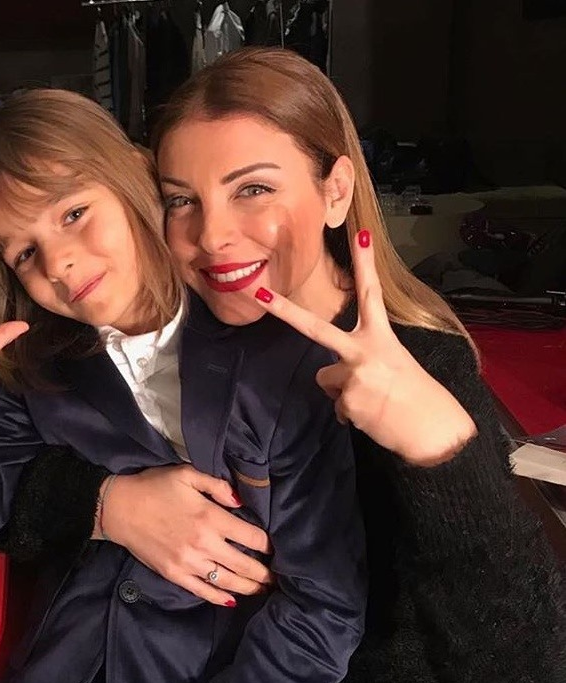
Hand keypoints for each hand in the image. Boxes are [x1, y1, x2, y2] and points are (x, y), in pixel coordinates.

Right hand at [101, 464, 273, 606]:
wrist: (120, 508)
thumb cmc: (155, 487)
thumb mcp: (187, 474)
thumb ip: (217, 485)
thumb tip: (241, 502)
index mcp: (211, 517)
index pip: (251, 536)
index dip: (267, 544)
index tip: (274, 548)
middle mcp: (204, 544)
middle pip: (244, 564)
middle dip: (264, 573)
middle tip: (278, 578)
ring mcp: (189, 562)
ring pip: (228, 582)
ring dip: (249, 588)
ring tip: (263, 590)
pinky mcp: (175, 574)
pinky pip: (203, 591)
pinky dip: (220, 598)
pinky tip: (232, 599)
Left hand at [254, 230, 475, 465]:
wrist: (436, 433)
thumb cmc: (419, 397)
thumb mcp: (396, 366)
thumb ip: (363, 360)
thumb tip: (336, 378)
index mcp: (382, 337)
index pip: (372, 294)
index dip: (365, 264)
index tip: (360, 234)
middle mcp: (364, 351)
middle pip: (314, 327)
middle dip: (284, 310)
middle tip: (260, 294)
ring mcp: (353, 376)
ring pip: (327, 380)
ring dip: (344, 392)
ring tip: (374, 400)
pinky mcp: (347, 402)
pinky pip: (337, 407)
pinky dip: (351, 414)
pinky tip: (373, 416)